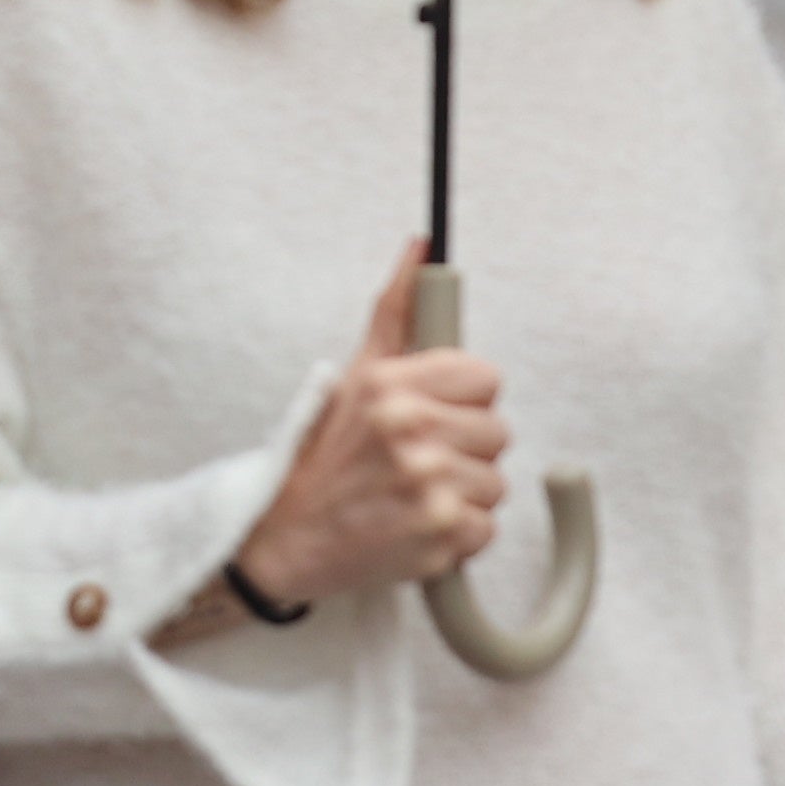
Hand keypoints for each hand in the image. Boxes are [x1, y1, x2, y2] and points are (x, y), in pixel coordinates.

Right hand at [229, 242, 508, 608]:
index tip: (431, 418)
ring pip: (495, 484)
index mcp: (391, 384)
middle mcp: (408, 428)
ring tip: (411, 498)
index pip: (486, 378)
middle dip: (463, 452)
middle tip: (414, 465)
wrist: (287, 539)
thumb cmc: (328, 457)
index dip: (462, 402)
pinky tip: (414, 529)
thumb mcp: (357, 375)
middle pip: (497, 433)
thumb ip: (396, 310)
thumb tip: (422, 245)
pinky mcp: (438, 536)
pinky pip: (485, 529)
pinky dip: (456, 538)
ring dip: (460, 497)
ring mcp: (425, 484)